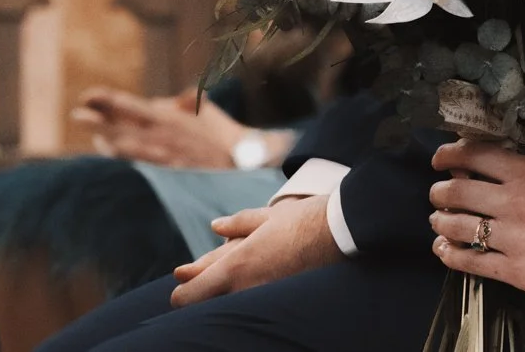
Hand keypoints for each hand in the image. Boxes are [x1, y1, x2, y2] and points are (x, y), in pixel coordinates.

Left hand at [73, 87, 289, 169]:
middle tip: (77, 114)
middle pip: (123, 124)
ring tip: (90, 133)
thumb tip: (162, 101)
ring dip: (106, 137)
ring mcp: (163, 152)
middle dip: (99, 118)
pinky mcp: (168, 170)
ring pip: (127, 143)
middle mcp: (162, 133)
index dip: (108, 100)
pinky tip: (110, 150)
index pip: (132, 105)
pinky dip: (123, 154)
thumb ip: (182, 102)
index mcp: (169, 116)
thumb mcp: (205, 110)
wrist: (244, 159)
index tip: (88, 96)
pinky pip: (140, 160)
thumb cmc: (223, 135)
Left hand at [170, 194, 343, 307]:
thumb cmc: (305, 220)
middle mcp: (245, 289)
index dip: (181, 291)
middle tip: (199, 283)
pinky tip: (256, 286)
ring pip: (230, 305)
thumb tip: (216, 226)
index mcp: (235, 266)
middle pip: (205, 306)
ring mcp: (264, 300)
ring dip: (226, 296)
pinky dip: (249, 296)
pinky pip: (254, 302)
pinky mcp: (282, 303)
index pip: (189, 295)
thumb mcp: (267, 217)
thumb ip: (238, 224)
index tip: (183, 281)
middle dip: (200, 295)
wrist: (343, 233)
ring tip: (234, 280)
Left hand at [428, 141, 524, 315]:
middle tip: (437, 188)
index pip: (477, 154)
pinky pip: (470, 262)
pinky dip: (450, 253)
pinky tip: (444, 249)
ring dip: (441, 219)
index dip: (452, 154)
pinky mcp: (520, 273)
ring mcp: (516, 239)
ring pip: (457, 225)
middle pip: (458, 188)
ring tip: (438, 218)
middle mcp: (519, 202)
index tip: (443, 156)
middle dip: (441, 188)